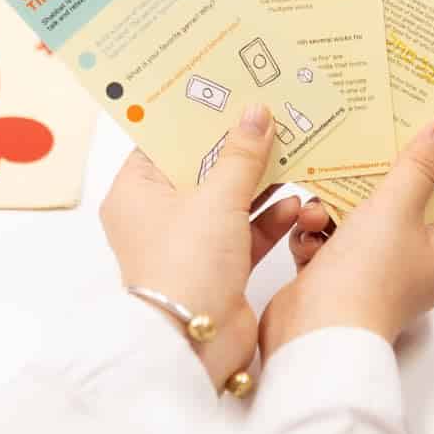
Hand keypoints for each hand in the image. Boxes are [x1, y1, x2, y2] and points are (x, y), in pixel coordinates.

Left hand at [101, 105, 304, 382]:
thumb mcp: (217, 197)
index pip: (162, 143)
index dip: (195, 119)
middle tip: (270, 115)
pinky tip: (297, 203)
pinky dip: (269, 219)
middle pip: (200, 170)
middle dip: (237, 149)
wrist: (195, 341)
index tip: (228, 91)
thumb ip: (241, 154)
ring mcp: (189, 244)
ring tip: (294, 152)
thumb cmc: (187, 263)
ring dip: (260, 183)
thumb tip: (256, 113)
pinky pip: (246, 233)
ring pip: (227, 201)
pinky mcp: (217, 267)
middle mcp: (157, 217)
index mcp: (135, 193)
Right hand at [262, 117, 433, 355]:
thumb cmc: (366, 278)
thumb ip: (420, 164)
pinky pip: (328, 240)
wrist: (314, 334)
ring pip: (355, 219)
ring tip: (317, 212)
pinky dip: (314, 234)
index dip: (430, 162)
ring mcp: (373, 273)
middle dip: (367, 183)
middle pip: (397, 203)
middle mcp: (413, 264)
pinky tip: (305, 235)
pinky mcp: (336, 278)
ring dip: (331, 209)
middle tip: (352, 153)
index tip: (412, 127)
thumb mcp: (397, 207)